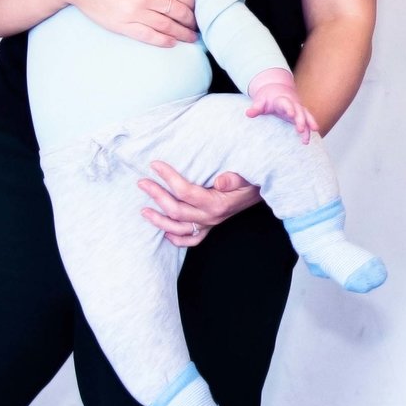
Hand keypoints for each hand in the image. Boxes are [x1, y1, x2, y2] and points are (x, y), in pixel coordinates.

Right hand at [61, 0, 197, 47]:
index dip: (194, 4)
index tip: (197, 9)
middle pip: (180, 12)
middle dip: (191, 21)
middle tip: (198, 26)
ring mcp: (135, 12)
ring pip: (168, 27)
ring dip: (183, 34)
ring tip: (191, 38)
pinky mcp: (123, 24)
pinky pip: (149, 36)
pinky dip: (163, 41)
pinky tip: (172, 42)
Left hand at [138, 163, 261, 247]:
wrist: (262, 192)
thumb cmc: (253, 181)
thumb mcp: (247, 176)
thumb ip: (235, 179)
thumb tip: (220, 181)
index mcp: (217, 203)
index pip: (185, 192)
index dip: (168, 178)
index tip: (155, 165)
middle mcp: (210, 217)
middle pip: (176, 210)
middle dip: (157, 196)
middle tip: (142, 183)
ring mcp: (209, 224)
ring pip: (179, 228)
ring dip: (159, 220)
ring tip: (144, 211)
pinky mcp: (210, 227)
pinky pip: (192, 239)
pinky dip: (177, 239)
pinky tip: (165, 232)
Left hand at [245, 68, 319, 143]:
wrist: (276, 90)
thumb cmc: (267, 98)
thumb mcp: (260, 101)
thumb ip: (256, 108)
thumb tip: (248, 114)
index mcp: (282, 100)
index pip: (287, 103)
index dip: (289, 108)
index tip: (291, 114)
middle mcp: (293, 104)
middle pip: (299, 111)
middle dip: (301, 120)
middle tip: (300, 130)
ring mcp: (298, 109)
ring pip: (306, 116)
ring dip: (309, 124)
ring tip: (309, 137)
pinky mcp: (300, 114)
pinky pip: (307, 121)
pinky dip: (309, 129)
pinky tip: (306, 140)